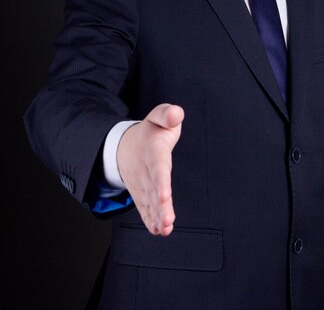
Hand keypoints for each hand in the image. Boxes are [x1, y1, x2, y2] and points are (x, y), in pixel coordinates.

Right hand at [116, 103, 183, 235]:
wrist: (124, 145)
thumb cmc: (151, 131)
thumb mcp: (158, 116)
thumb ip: (168, 114)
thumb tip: (176, 113)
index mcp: (152, 150)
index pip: (158, 167)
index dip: (161, 182)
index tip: (165, 196)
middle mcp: (145, 170)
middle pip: (153, 190)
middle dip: (160, 207)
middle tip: (168, 221)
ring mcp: (142, 184)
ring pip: (149, 202)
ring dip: (157, 217)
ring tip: (165, 229)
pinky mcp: (141, 194)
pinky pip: (145, 208)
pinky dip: (151, 220)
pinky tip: (159, 231)